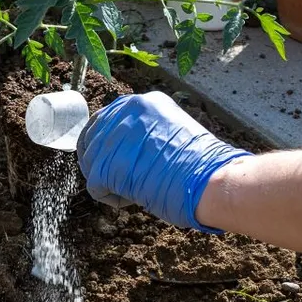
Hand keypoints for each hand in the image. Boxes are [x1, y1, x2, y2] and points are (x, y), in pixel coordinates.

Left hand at [77, 92, 249, 231]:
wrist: (210, 180)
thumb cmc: (200, 165)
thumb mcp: (172, 131)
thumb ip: (146, 132)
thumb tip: (124, 148)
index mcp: (142, 103)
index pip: (108, 119)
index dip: (111, 144)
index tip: (121, 160)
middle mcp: (124, 113)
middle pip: (93, 138)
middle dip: (105, 161)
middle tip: (124, 179)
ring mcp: (113, 138)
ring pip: (91, 163)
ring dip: (109, 181)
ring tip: (136, 189)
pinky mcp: (106, 165)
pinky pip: (95, 186)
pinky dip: (111, 198)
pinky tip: (133, 199)